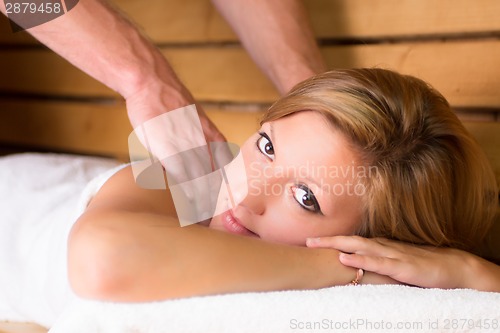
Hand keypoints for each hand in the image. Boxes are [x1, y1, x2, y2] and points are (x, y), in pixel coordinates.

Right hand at [126, 80, 232, 225]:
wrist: (153, 85)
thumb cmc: (169, 104)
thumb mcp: (194, 121)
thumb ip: (199, 140)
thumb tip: (200, 155)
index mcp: (214, 138)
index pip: (227, 169)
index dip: (227, 188)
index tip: (226, 204)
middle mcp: (206, 144)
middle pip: (217, 178)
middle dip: (217, 200)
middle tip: (215, 217)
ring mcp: (190, 148)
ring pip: (202, 182)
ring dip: (203, 201)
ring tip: (202, 218)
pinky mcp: (171, 151)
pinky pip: (184, 178)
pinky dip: (187, 193)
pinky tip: (189, 205)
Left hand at [307, 236, 472, 288]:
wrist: (452, 266)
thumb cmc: (422, 265)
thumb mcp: (396, 263)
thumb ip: (379, 262)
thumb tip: (361, 265)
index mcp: (381, 246)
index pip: (352, 242)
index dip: (332, 241)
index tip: (313, 241)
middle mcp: (383, 247)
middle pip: (350, 241)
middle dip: (328, 241)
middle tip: (306, 240)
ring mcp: (392, 255)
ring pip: (360, 247)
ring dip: (337, 245)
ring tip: (318, 245)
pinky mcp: (401, 266)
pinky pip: (377, 262)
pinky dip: (360, 259)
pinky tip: (346, 258)